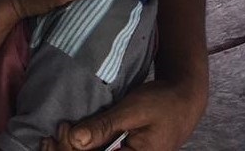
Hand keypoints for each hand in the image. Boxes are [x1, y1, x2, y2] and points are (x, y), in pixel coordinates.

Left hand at [44, 80, 207, 150]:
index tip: (63, 129)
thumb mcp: (133, 111)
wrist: (185, 99)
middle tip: (59, 129)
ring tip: (60, 131)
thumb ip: (105, 127)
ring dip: (71, 150)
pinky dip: (82, 148)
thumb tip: (75, 141)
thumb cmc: (163, 103)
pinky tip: (70, 136)